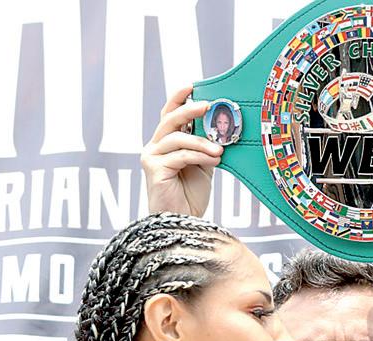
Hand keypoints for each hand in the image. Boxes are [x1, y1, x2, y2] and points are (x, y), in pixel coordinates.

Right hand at [141, 85, 224, 216]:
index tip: (193, 86)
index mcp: (165, 143)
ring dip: (202, 142)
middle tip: (208, 105)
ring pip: (177, 138)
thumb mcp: (203, 165)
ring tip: (219, 150)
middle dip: (189, 110)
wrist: (183, 222)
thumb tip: (220, 126)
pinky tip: (214, 160)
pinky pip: (180, 155)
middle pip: (170, 120)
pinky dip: (199, 155)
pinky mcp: (154, 170)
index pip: (169, 114)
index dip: (179, 98)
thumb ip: (206, 145)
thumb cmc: (191, 195)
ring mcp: (151, 157)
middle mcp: (154, 147)